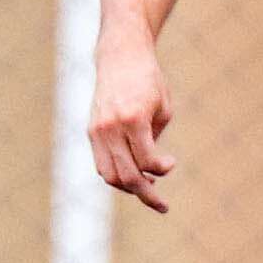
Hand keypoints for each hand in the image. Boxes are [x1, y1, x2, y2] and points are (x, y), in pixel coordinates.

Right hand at [89, 39, 177, 213]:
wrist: (121, 56)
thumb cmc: (149, 81)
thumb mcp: (163, 109)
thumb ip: (155, 141)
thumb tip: (151, 170)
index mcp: (133, 118)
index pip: (146, 161)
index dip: (162, 169)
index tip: (171, 164)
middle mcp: (111, 127)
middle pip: (126, 176)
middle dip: (147, 195)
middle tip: (163, 206)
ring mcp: (97, 130)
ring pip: (109, 175)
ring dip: (129, 188)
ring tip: (149, 189)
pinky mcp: (91, 131)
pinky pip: (102, 164)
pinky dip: (116, 175)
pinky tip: (134, 174)